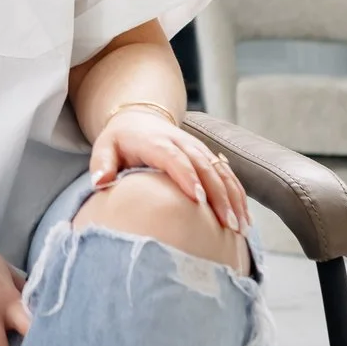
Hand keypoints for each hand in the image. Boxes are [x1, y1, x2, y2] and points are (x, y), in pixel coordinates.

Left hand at [91, 107, 251, 234]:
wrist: (139, 118)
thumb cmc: (119, 140)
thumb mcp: (104, 147)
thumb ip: (102, 165)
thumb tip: (100, 183)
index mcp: (156, 142)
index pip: (174, 159)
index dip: (187, 178)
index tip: (198, 201)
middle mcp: (182, 143)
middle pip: (205, 167)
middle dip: (218, 196)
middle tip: (227, 224)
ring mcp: (198, 149)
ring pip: (221, 172)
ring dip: (233, 198)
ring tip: (240, 227)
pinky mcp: (208, 156)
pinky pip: (228, 175)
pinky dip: (238, 195)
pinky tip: (245, 218)